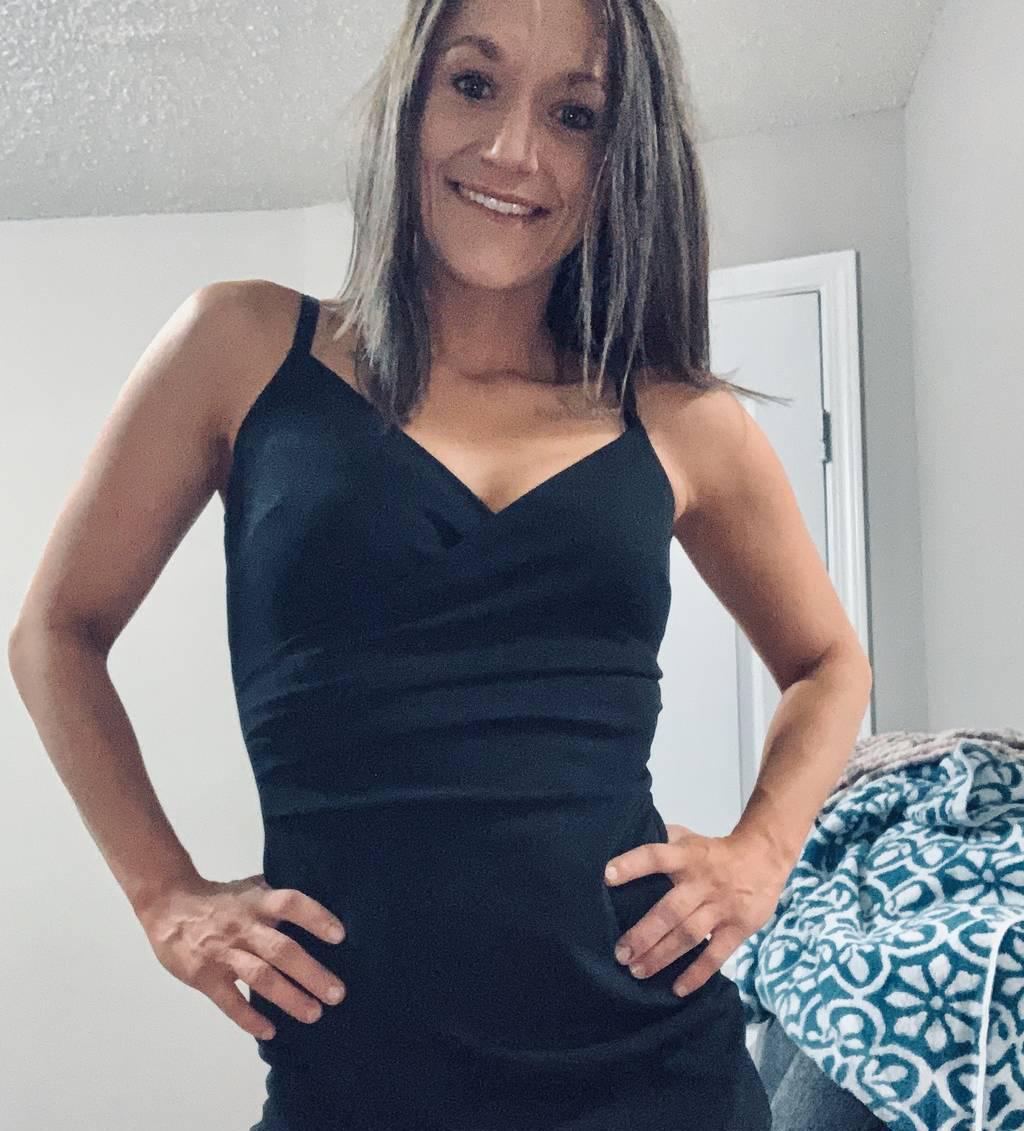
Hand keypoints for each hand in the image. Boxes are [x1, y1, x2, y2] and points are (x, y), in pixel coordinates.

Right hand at [137, 872, 347, 1040]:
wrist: (169, 907)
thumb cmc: (221, 899)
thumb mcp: (251, 888)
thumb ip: (278, 897)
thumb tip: (319, 900)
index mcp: (258, 902)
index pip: (291, 904)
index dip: (316, 917)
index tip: (340, 936)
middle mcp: (244, 927)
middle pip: (281, 950)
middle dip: (311, 973)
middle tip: (337, 994)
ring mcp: (224, 953)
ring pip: (260, 977)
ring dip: (289, 998)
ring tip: (314, 1014)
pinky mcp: (205, 977)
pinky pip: (229, 1002)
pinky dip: (249, 1019)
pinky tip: (269, 1031)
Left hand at [604, 825, 789, 997]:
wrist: (764, 858)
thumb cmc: (715, 852)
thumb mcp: (689, 837)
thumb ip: (663, 841)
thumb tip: (629, 840)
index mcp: (687, 857)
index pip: (656, 857)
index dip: (632, 865)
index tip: (606, 877)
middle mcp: (702, 883)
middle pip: (670, 910)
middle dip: (643, 934)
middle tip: (620, 954)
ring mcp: (721, 907)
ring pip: (688, 935)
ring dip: (662, 955)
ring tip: (637, 971)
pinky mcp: (738, 928)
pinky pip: (716, 954)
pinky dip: (698, 974)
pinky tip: (678, 989)